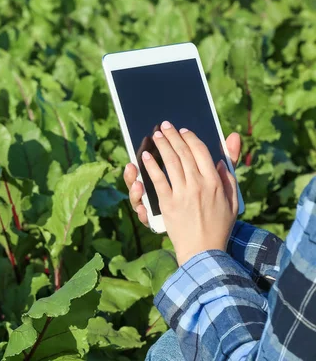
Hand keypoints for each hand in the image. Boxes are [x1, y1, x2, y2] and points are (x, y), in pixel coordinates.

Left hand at [125, 121, 239, 264]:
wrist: (204, 251)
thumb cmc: (219, 225)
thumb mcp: (233, 199)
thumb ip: (229, 173)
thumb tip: (227, 150)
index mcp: (215, 182)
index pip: (201, 152)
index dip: (191, 138)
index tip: (183, 130)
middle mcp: (199, 184)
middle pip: (183, 153)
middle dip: (173, 136)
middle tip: (164, 126)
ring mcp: (183, 194)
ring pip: (170, 162)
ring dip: (161, 146)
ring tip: (155, 136)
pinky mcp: (168, 204)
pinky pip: (158, 180)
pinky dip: (150, 166)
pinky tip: (145, 156)